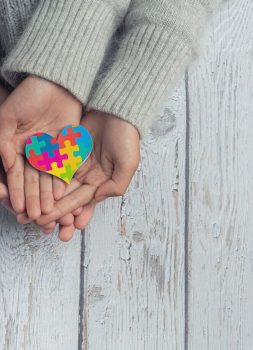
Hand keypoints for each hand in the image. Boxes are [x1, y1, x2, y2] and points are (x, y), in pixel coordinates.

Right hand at [0, 75, 80, 215]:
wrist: (55, 83)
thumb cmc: (28, 95)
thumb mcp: (8, 115)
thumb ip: (2, 140)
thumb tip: (5, 163)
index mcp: (15, 146)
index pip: (15, 174)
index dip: (16, 191)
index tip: (19, 208)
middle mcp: (32, 152)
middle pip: (32, 180)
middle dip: (33, 198)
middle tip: (37, 217)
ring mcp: (50, 152)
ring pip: (47, 177)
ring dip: (47, 195)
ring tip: (49, 211)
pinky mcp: (66, 149)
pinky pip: (63, 168)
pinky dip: (61, 181)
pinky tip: (61, 194)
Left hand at [36, 111, 140, 237]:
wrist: (115, 112)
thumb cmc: (126, 138)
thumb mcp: (128, 164)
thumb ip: (116, 185)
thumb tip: (96, 198)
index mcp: (103, 182)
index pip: (85, 202)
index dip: (74, 215)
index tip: (64, 230)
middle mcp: (88, 177)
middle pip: (69, 198)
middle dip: (57, 214)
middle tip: (42, 226)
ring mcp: (76, 164)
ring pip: (58, 186)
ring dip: (47, 200)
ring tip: (34, 213)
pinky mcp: (66, 152)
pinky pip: (53, 167)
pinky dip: (45, 179)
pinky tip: (36, 190)